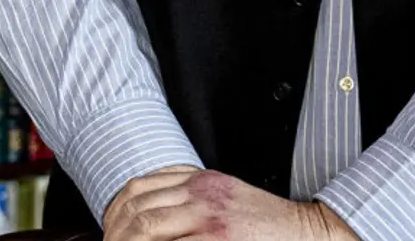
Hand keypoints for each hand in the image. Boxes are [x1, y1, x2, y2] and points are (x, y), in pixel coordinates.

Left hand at [103, 166, 359, 239]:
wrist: (305, 233)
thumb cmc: (266, 224)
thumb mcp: (225, 195)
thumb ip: (191, 194)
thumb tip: (150, 208)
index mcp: (200, 181)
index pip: (138, 188)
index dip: (114, 214)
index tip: (108, 233)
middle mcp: (201, 194)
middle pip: (137, 209)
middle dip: (114, 235)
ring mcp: (208, 219)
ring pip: (146, 228)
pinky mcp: (217, 240)